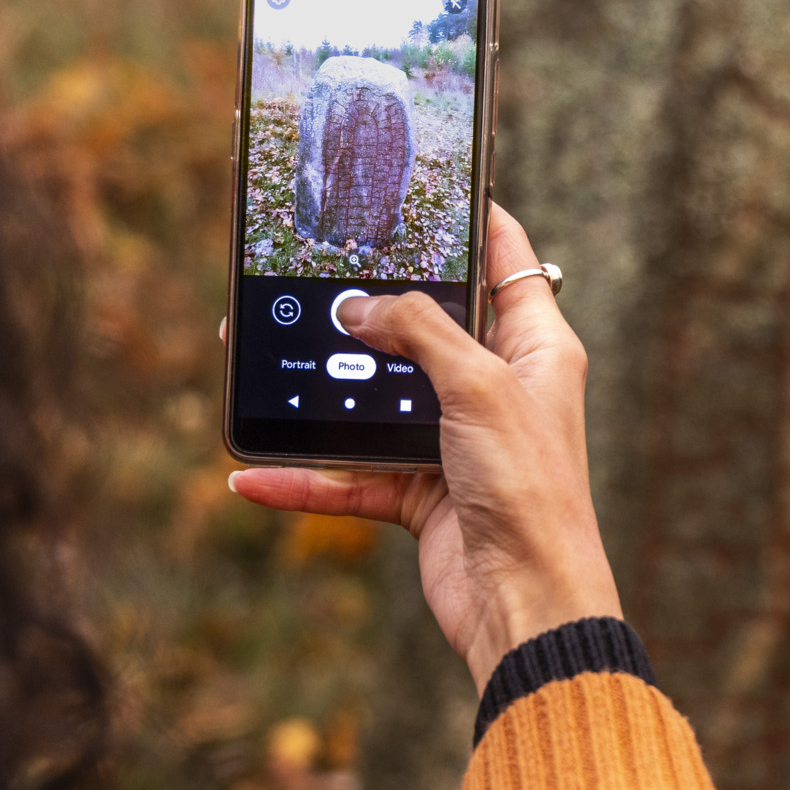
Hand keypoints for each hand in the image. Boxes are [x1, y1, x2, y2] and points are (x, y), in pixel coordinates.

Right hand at [229, 205, 620, 690]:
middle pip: (425, 326)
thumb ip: (419, 330)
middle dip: (366, 304)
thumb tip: (360, 303)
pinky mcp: (422, 495)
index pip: (505, 262)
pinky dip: (303, 479)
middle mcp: (498, 387)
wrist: (528, 603)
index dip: (471, 219)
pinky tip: (252, 477)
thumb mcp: (479, 386)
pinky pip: (351, 476)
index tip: (426, 185)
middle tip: (311, 269)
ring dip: (320, 392)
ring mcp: (456, 441)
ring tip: (257, 359)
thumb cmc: (531, 490)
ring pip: (375, 401)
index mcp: (537, 347)